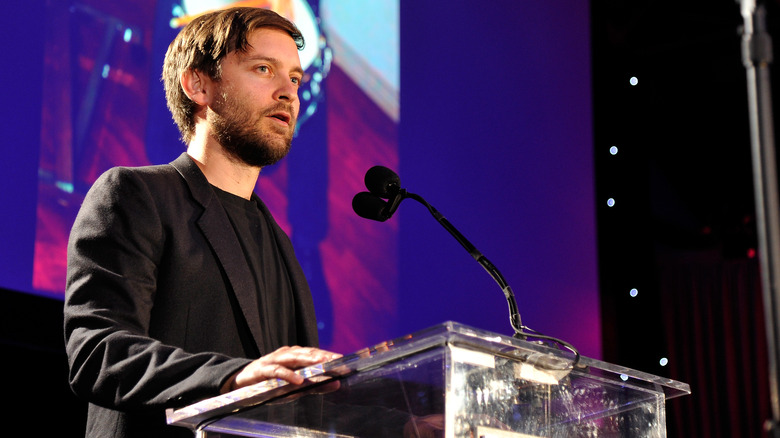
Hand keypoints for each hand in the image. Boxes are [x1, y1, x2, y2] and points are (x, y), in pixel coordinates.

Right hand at [222, 346, 340, 392]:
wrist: (241, 382)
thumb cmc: (271, 384)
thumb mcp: (295, 386)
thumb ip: (316, 386)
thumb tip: (337, 384)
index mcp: (296, 356)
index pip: (316, 354)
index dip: (330, 357)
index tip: (346, 362)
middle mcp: (287, 354)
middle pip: (308, 353)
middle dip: (324, 356)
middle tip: (338, 360)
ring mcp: (275, 359)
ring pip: (294, 357)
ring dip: (309, 360)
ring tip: (323, 364)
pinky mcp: (263, 369)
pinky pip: (277, 370)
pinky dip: (288, 375)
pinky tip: (298, 380)